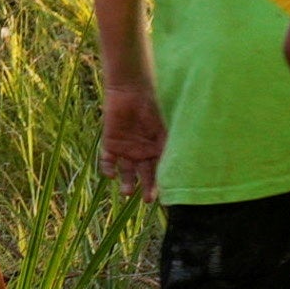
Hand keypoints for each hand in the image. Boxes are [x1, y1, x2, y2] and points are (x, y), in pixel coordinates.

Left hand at [98, 80, 164, 199]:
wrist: (131, 88)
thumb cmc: (153, 106)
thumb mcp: (165, 128)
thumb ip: (170, 147)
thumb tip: (181, 169)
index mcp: (157, 149)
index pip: (160, 171)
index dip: (161, 184)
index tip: (163, 196)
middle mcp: (142, 152)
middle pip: (144, 176)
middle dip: (146, 189)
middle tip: (147, 200)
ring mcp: (126, 149)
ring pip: (126, 173)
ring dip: (126, 183)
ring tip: (127, 192)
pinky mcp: (110, 143)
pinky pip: (107, 161)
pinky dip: (108, 169)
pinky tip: (112, 174)